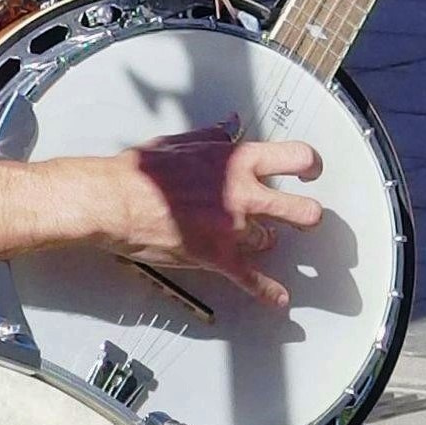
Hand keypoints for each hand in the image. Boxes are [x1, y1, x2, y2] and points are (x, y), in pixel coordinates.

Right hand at [102, 124, 323, 314]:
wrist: (113, 201)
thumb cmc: (140, 173)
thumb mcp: (180, 142)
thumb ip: (211, 135)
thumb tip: (227, 126)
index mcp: (236, 161)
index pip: (295, 157)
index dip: (311, 165)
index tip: (312, 171)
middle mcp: (242, 193)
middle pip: (300, 209)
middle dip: (307, 216)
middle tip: (308, 218)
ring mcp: (232, 228)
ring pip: (269, 241)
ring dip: (265, 242)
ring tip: (261, 241)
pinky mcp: (216, 256)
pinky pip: (250, 279)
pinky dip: (266, 291)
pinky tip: (278, 298)